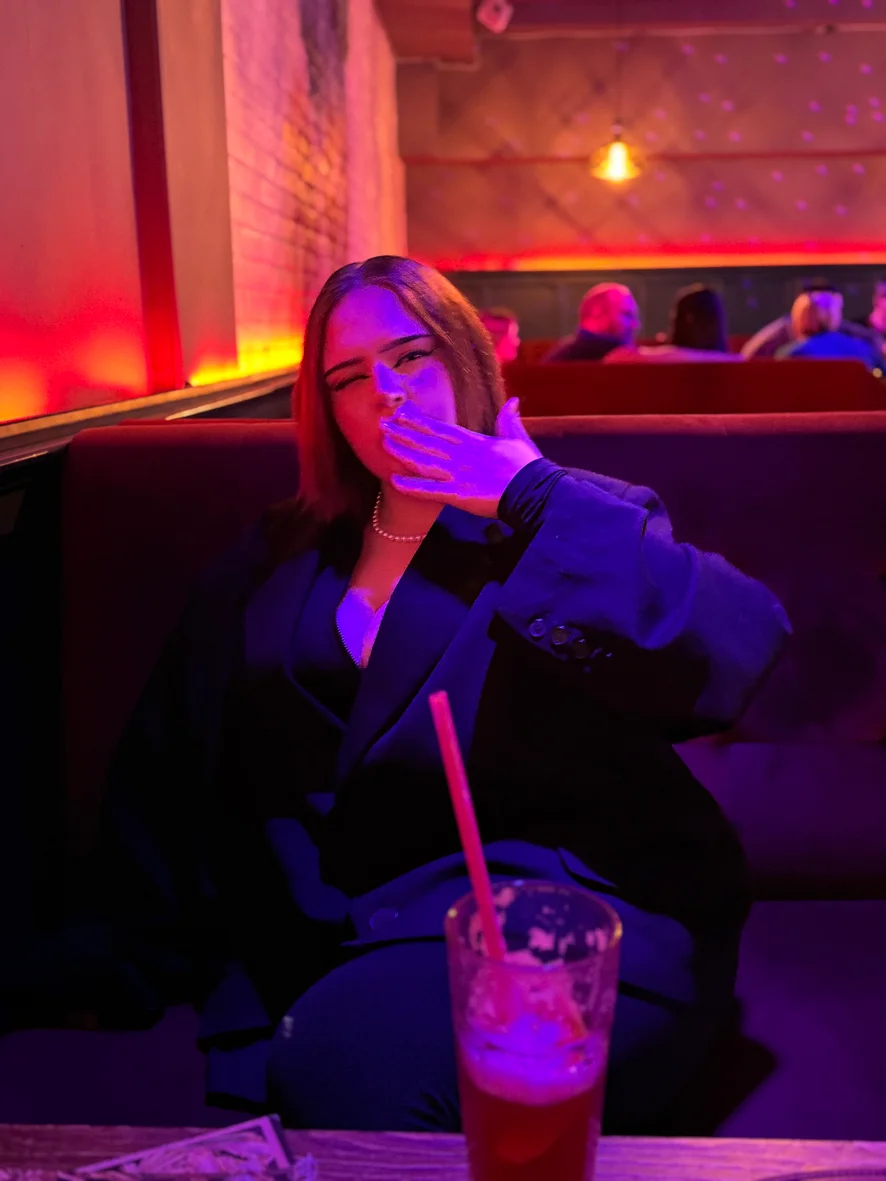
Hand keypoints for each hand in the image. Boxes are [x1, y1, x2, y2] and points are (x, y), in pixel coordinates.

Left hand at [381, 398, 540, 517]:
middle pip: (428, 442)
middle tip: (382, 424)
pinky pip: (431, 490)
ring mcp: (459, 475)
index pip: (442, 429)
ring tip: (384, 444)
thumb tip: (513, 401)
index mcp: (475, 442)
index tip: (403, 413)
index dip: (420, 421)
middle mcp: (462, 455)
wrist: (536, 491)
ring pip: (425, 461)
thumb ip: (509, 421)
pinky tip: (395, 481)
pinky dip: (413, 486)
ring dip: (403, 452)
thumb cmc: (529, 467)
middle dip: (404, 433)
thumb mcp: (519, 439)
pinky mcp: (459, 495)